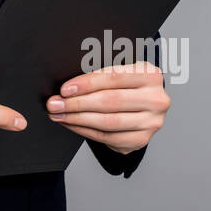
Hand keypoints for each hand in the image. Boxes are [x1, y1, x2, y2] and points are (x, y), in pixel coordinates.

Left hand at [47, 61, 168, 154]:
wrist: (145, 103)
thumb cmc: (126, 84)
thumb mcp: (120, 71)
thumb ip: (100, 74)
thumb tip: (67, 87)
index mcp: (150, 75)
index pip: (113, 78)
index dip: (86, 84)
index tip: (64, 89)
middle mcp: (156, 99)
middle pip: (110, 102)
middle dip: (77, 103)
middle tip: (54, 104)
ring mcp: (151, 122)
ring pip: (108, 122)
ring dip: (77, 119)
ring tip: (58, 115)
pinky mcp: (141, 139)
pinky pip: (108, 138)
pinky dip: (85, 131)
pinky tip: (71, 124)